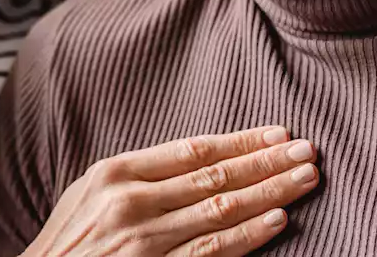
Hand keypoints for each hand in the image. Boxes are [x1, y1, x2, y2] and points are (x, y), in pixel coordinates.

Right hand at [22, 126, 318, 256]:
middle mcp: (130, 202)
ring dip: (270, 192)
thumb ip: (137, 177)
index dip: (241, 141)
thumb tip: (197, 160)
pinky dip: (248, 235)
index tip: (279, 133)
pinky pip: (210, 251)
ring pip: (221, 210)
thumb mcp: (88, 194)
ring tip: (306, 179)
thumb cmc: (68, 242)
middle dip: (267, 162)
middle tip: (308, 150)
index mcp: (115, 172)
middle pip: (214, 175)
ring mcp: (143, 240)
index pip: (194, 149)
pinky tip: (278, 220)